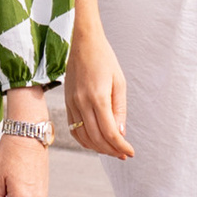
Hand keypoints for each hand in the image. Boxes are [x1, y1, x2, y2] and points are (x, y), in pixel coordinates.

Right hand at [62, 2, 131, 158]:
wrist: (82, 43)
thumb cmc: (104, 59)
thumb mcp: (119, 83)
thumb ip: (119, 109)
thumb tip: (120, 133)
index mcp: (98, 97)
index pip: (109, 132)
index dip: (121, 146)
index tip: (130, 152)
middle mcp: (81, 103)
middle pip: (96, 138)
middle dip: (111, 150)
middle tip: (123, 154)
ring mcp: (71, 103)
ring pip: (82, 136)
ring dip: (98, 148)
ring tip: (112, 150)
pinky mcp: (66, 102)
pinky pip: (73, 128)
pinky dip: (84, 140)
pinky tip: (95, 142)